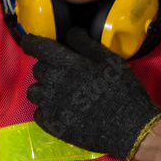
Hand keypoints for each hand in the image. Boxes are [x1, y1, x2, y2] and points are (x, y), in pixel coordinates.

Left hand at [20, 27, 160, 160]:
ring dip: (43, 88)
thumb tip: (70, 32)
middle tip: (63, 72)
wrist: (130, 128)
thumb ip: (86, 44)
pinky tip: (60, 110)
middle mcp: (55, 83)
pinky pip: (38, 114)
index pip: (38, 47)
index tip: (30, 43)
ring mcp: (52, 106)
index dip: (31, 43)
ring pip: (34, 91)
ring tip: (59, 92)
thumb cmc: (123, 90)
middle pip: (37, 69)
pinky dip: (45, 110)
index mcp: (68, 64)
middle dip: (46, 67)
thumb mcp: (110, 60)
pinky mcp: (53, 125)